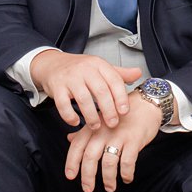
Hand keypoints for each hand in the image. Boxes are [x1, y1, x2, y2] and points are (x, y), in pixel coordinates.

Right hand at [28, 50, 142, 128]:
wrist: (52, 64)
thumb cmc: (80, 69)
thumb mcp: (100, 67)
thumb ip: (119, 73)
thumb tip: (138, 73)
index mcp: (98, 64)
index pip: (114, 80)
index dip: (121, 97)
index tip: (125, 112)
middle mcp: (85, 69)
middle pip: (100, 91)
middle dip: (109, 110)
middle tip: (113, 124)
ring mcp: (70, 78)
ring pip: (83, 99)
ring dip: (91, 116)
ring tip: (96, 127)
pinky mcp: (56, 87)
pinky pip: (63, 104)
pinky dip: (70, 116)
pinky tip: (75, 123)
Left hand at [64, 92, 161, 191]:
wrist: (146, 104)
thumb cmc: (121, 115)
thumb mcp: (100, 120)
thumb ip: (85, 132)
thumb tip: (69, 139)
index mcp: (93, 127)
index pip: (77, 146)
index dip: (71, 162)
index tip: (70, 176)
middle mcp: (103, 131)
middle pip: (90, 156)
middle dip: (88, 176)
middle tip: (87, 189)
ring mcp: (119, 135)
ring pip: (108, 162)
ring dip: (108, 179)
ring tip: (109, 188)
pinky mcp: (134, 140)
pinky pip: (127, 162)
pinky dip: (126, 173)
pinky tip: (127, 178)